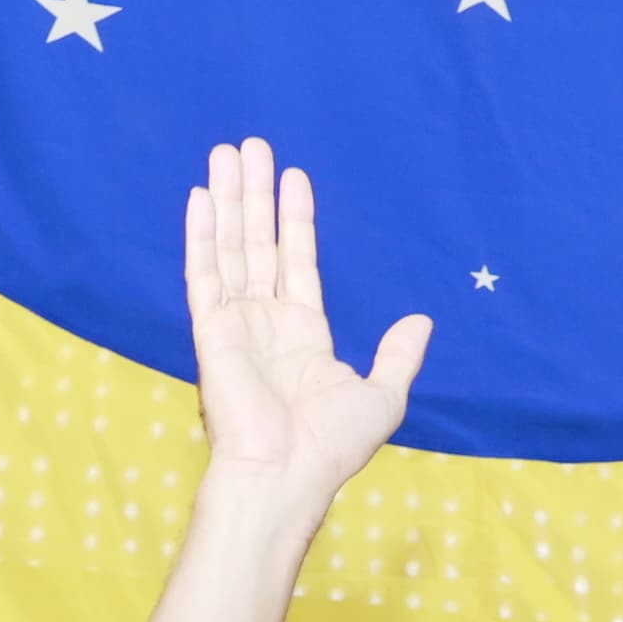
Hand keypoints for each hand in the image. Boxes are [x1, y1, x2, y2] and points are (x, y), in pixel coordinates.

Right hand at [184, 136, 428, 528]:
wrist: (287, 476)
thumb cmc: (332, 448)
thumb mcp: (383, 397)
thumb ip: (398, 355)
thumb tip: (422, 319)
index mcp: (302, 335)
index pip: (297, 262)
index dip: (296, 220)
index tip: (294, 177)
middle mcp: (265, 323)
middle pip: (258, 244)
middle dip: (255, 195)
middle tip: (253, 145)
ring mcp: (235, 325)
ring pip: (231, 248)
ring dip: (229, 200)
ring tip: (228, 152)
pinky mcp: (210, 334)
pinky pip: (203, 275)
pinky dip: (201, 236)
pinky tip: (201, 197)